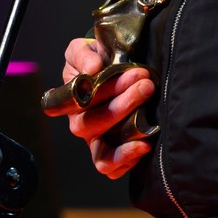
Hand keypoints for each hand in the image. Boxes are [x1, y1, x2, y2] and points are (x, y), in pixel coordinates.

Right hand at [49, 37, 155, 178]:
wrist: (117, 68)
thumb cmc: (98, 60)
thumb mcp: (85, 49)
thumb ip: (84, 55)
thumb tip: (92, 69)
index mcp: (68, 100)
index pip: (72, 102)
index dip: (95, 91)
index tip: (119, 71)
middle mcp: (80, 124)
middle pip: (92, 123)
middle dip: (123, 102)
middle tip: (145, 82)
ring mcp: (96, 142)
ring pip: (102, 150)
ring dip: (127, 130)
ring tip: (149, 112)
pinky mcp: (113, 157)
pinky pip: (113, 169)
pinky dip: (127, 159)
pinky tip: (145, 143)